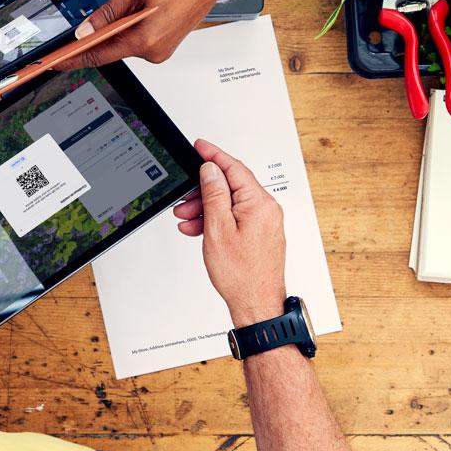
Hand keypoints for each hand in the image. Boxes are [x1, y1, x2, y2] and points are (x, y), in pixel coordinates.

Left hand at [60, 0, 223, 67]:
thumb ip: (106, 13)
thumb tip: (86, 30)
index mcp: (145, 40)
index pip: (100, 55)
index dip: (75, 58)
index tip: (58, 61)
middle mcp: (155, 50)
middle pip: (112, 44)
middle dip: (99, 25)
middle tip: (89, 10)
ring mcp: (162, 47)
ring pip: (125, 35)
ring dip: (116, 17)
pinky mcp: (166, 40)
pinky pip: (139, 32)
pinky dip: (129, 17)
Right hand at [172, 140, 286, 324]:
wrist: (256, 304)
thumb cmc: (242, 275)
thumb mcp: (218, 229)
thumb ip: (214, 195)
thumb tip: (211, 171)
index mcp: (259, 203)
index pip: (234, 168)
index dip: (213, 155)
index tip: (199, 146)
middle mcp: (266, 210)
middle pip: (231, 186)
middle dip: (203, 190)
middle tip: (183, 198)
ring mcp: (265, 223)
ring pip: (230, 204)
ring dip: (206, 208)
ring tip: (186, 219)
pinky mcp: (260, 234)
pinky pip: (235, 218)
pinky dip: (216, 221)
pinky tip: (200, 229)